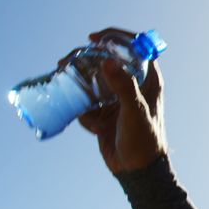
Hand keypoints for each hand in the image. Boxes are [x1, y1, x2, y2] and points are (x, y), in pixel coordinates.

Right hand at [69, 28, 167, 174]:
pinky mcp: (102, 113)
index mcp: (147, 80)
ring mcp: (115, 99)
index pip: (136, 47)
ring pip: (92, 79)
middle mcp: (132, 86)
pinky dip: (78, 105)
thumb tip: (108, 61)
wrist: (136, 171)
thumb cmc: (144, 140)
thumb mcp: (135, 111)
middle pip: (107, 60)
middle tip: (67, 60)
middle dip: (85, 57)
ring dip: (76, 77)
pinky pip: (85, 101)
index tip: (94, 38)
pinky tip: (84, 118)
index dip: (116, 37)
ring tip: (61, 74)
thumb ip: (124, 87)